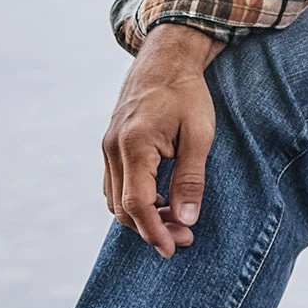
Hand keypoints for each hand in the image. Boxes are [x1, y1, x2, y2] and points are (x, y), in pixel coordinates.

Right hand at [102, 23, 223, 257]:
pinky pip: (115, 184)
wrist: (167, 58)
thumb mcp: (199, 135)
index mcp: (135, 145)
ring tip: (176, 223)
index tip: (172, 249)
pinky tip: (162, 201)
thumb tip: (186, 220)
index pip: (137, 204)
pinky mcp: (111, 144)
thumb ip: (191, 178)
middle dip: (151, 229)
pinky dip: (134, 200)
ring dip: (142, 217)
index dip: (154, 232)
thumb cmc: (187, 94)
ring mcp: (108, 146)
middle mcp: (113, 148)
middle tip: (184, 237)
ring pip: (115, 198)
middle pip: (122, 208)